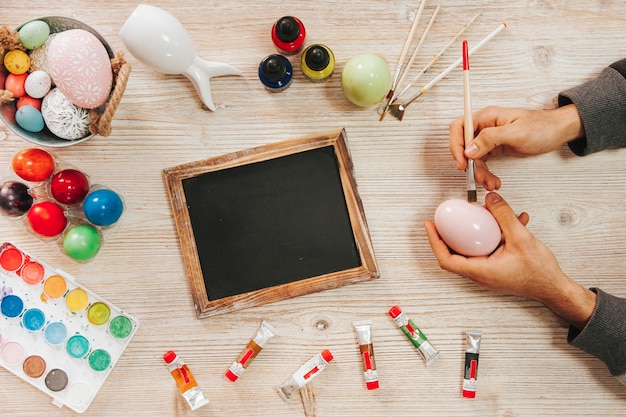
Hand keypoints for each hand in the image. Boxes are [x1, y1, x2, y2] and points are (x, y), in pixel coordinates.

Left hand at [424, 192, 595, 328]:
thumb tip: (490, 198)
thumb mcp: (521, 238)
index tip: (430, 225)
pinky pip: (487, 249)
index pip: (446, 259)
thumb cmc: (539, 272)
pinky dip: (491, 235)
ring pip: (472, 249)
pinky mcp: (496, 268)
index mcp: (480, 271)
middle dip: (449, 233)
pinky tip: (507, 220)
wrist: (555, 288)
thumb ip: (504, 216)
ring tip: (478, 213)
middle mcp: (480, 274)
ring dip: (473, 231)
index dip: (434, 241)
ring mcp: (488, 272)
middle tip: (446, 216)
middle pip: (455, 253)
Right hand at [450, 105, 584, 189]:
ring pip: (474, 157)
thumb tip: (469, 149)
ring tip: (489, 182)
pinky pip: (484, 162)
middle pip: (465, 145)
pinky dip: (486, 172)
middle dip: (470, 164)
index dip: (456, 145)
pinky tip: (493, 180)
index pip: (460, 127)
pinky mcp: (495, 147)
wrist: (558, 132)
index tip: (461, 162)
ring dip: (479, 172)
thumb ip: (490, 139)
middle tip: (477, 177)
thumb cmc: (542, 127)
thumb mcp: (515, 133)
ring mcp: (489, 138)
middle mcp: (485, 126)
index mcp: (487, 117)